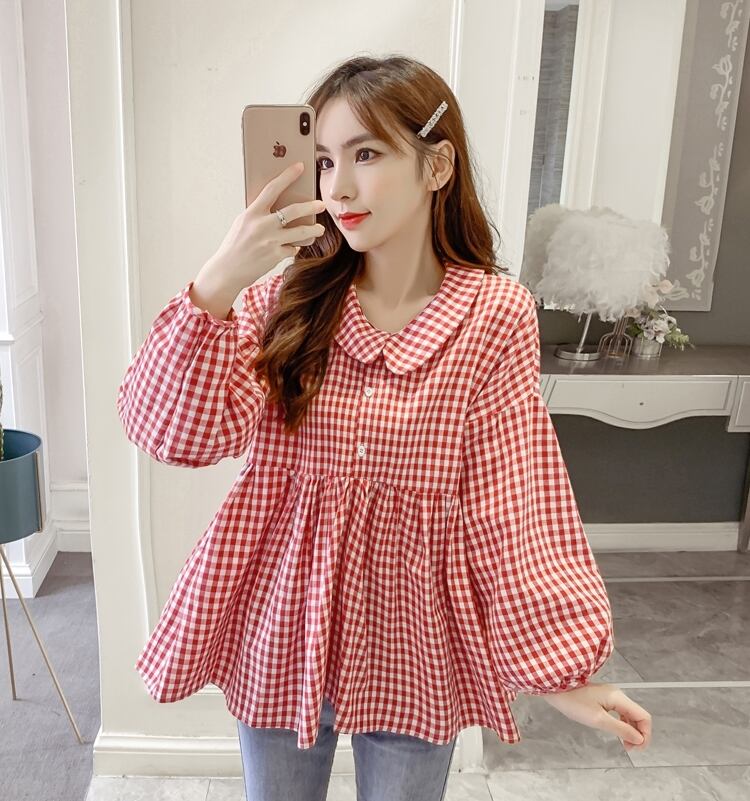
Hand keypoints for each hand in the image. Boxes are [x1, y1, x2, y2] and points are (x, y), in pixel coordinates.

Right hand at [204, 161, 326, 295]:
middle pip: (293, 211)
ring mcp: (270, 241)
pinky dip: (292, 248)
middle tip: (321, 204)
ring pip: (300, 232)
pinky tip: (289, 248)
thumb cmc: (234, 246)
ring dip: (313, 230)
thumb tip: (278, 207)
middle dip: (311, 206)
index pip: (272, 188)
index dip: (287, 176)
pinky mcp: (276, 256)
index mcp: (252, 213)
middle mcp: (262, 225)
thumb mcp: (243, 224)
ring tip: (319, 229)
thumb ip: (259, 215)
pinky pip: (292, 249)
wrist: (227, 270)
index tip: (300, 167)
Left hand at [540, 682, 651, 751]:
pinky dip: (622, 724)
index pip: (644, 716)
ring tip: (623, 743)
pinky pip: (620, 712)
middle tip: (629, 748)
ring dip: (630, 730)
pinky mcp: (603, 698)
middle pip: (638, 716)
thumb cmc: (574, 703)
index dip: (645, 734)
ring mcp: (610, 695)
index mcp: (619, 698)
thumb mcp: (598, 719)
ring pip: (629, 715)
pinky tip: (616, 732)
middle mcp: (618, 695)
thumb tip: (639, 739)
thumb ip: (620, 729)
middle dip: (638, 734)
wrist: (556, 689)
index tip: (636, 748)